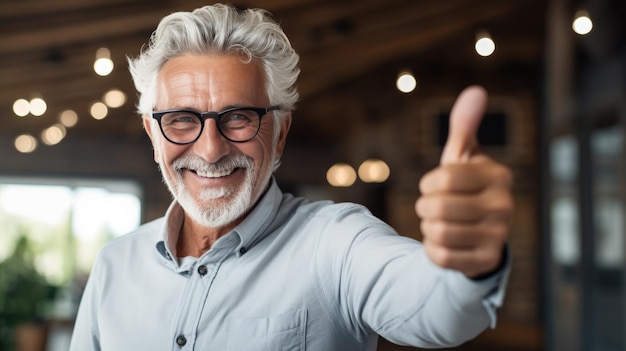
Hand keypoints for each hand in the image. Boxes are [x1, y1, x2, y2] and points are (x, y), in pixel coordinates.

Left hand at [415, 86, 512, 277]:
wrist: (479, 232)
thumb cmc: (464, 187)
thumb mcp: (462, 157)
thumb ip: (464, 126)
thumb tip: (475, 91)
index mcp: (498, 176)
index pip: (444, 179)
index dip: (428, 183)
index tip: (433, 186)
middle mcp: (505, 206)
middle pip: (437, 207)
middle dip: (424, 207)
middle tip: (432, 207)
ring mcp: (498, 237)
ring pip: (436, 232)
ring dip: (428, 227)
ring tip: (440, 223)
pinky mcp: (485, 262)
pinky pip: (440, 256)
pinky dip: (432, 248)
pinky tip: (445, 241)